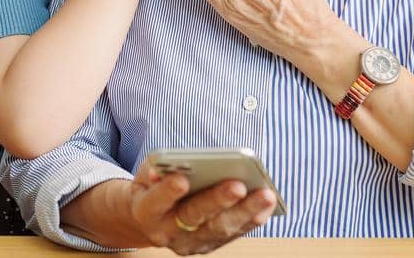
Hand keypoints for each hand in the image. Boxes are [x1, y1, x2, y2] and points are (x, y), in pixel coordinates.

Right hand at [124, 163, 277, 254]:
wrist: (146, 219)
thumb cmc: (151, 187)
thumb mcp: (147, 172)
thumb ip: (158, 168)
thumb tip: (171, 166)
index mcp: (146, 211)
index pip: (156, 202)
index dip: (168, 192)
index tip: (182, 179)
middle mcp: (167, 232)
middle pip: (193, 217)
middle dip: (217, 201)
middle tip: (237, 185)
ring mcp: (188, 243)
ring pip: (219, 229)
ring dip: (244, 212)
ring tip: (265, 194)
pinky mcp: (207, 246)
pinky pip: (232, 234)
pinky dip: (251, 220)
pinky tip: (267, 205)